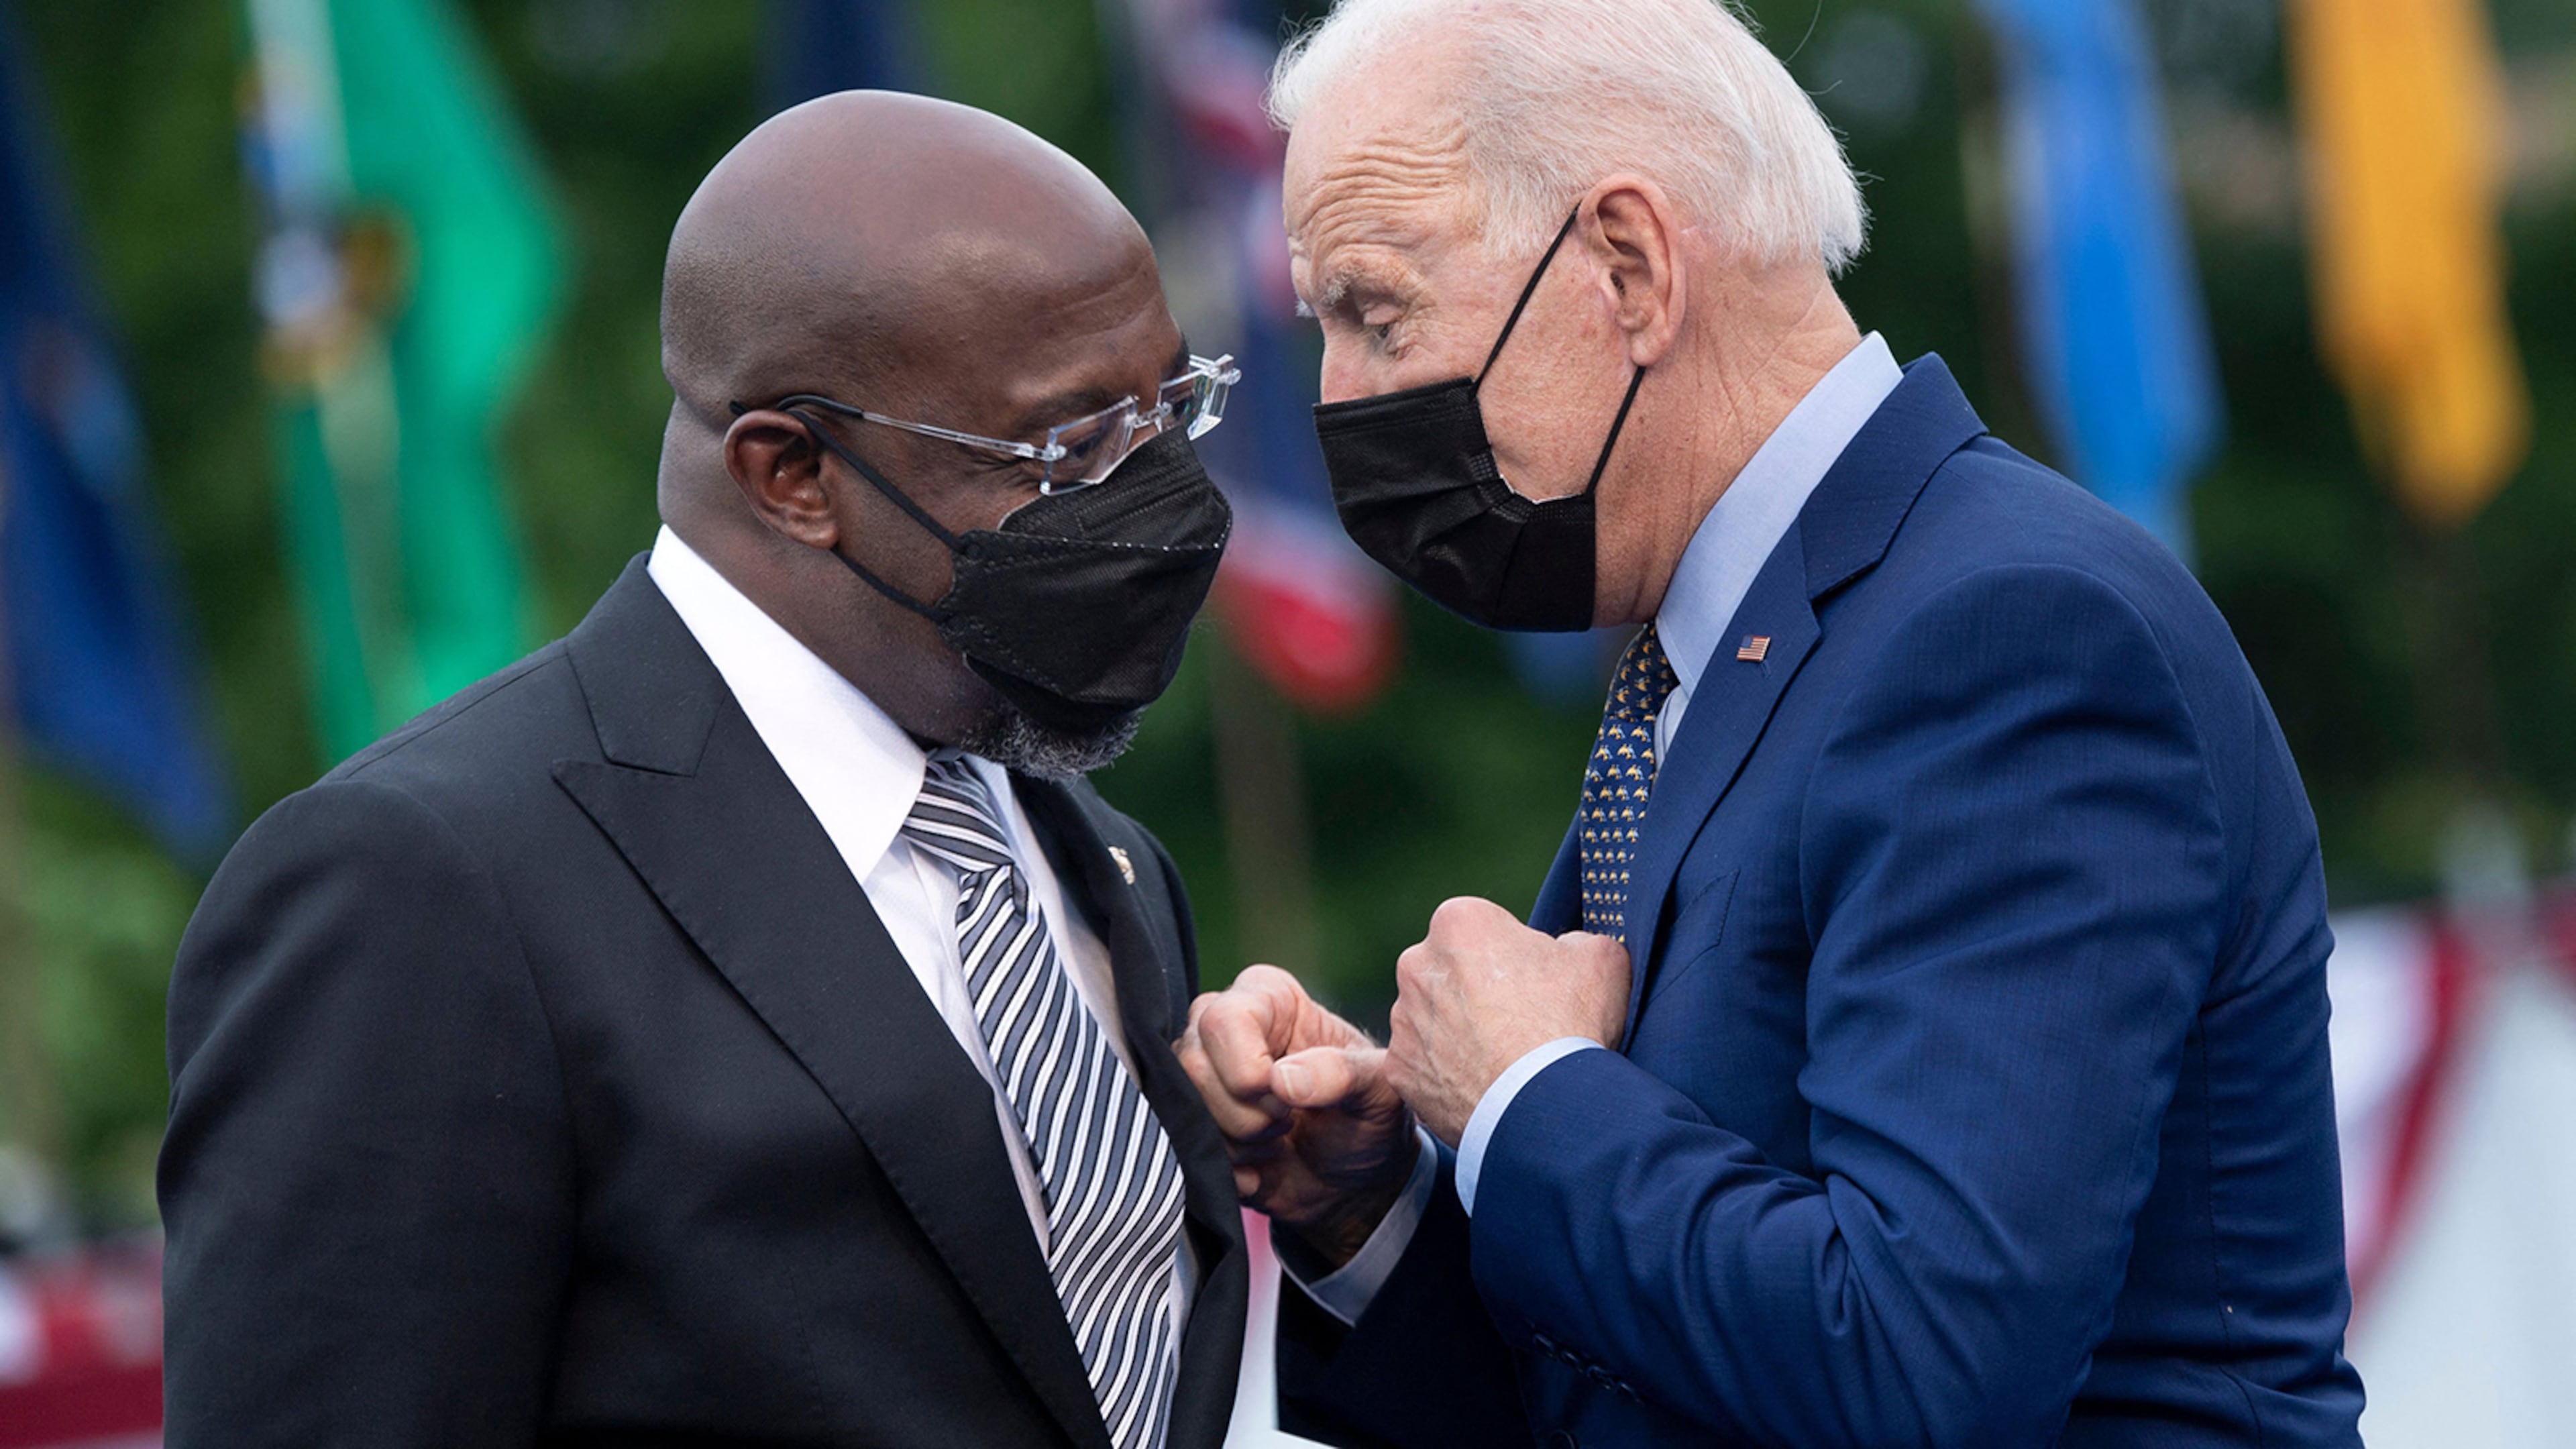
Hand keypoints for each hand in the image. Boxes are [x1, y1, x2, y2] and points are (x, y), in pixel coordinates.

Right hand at [1175, 965, 1418, 1268]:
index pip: (1223, 1020)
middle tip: (1289, 1123)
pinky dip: (1230, 1172)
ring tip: (1279, 1140)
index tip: (1290, 1101)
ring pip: (1185, 1109)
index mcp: (1268, 998)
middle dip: (1247, 1114)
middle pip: (1194, 1066)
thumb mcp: (1378, 1088)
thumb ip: (1342, 1074)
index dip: (1249, 1070)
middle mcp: (1221, 1028)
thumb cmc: (1368, 1116)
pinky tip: (1261, 1168)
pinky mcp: (1191, 1122)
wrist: (1354, 1179)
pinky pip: (1183, 1148)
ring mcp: (1200, 1077)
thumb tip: (1283, 1081)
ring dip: (1239, 1143)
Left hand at [1386, 897, 1631, 1144]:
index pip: (1482, 928)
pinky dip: (1447, 1075)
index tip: (1533, 981)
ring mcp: (1403, 1021)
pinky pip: (1423, 1066)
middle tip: (1519, 1022)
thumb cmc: (1571, 1025)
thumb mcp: (1599, 958)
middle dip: (1476, 990)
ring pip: (1433, 1019)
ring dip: (1459, 1032)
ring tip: (1504, 1061)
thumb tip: (1565, 950)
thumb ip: (1574, 940)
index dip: (1512, 954)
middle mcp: (1416, 965)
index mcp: (1459, 923)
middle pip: (1450, 971)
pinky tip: (1484, 1086)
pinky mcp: (1398, 1070)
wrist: (1545, 1107)